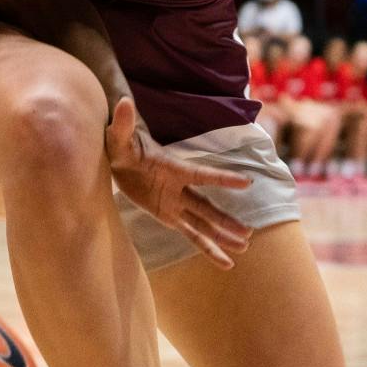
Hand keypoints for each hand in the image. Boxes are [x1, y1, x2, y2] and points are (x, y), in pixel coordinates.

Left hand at [103, 97, 253, 269]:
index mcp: (175, 169)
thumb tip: (124, 103)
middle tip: (249, 232)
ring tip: (245, 247)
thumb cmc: (121, 146)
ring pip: (204, 224)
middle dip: (226, 220)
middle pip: (208, 208)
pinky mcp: (169, 216)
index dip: (223, 178)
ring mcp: (176, 204)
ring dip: (223, 236)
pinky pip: (192, 235)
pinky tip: (224, 262)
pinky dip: (207, 248)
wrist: (118, 160)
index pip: (202, 175)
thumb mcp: (119, 137)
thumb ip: (124, 125)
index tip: (247, 182)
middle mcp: (180, 189)